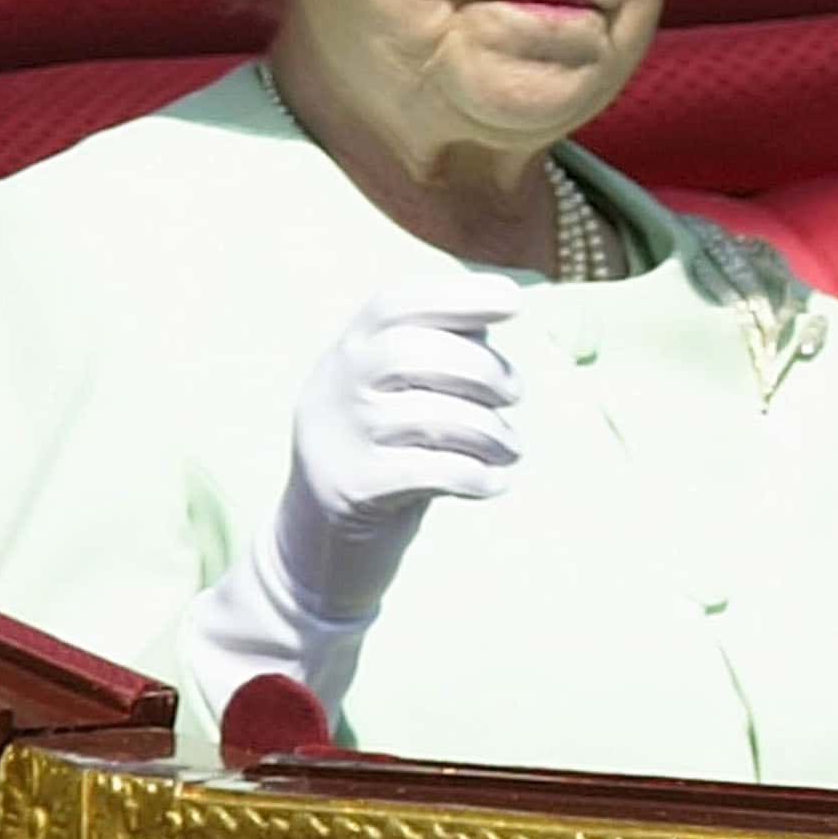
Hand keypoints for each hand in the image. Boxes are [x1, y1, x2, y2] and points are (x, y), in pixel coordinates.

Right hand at [272, 274, 525, 622]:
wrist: (322, 543)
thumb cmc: (389, 452)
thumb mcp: (403, 396)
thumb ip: (442, 354)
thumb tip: (496, 314)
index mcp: (348, 349)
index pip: (394, 303)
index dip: (456, 295)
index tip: (514, 301)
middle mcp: (333, 384)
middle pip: (412, 353)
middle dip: (481, 368)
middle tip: (516, 394)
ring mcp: (335, 436)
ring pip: (427, 415)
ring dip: (489, 431)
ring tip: (512, 449)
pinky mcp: (349, 488)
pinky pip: (428, 471)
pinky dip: (476, 475)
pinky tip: (496, 482)